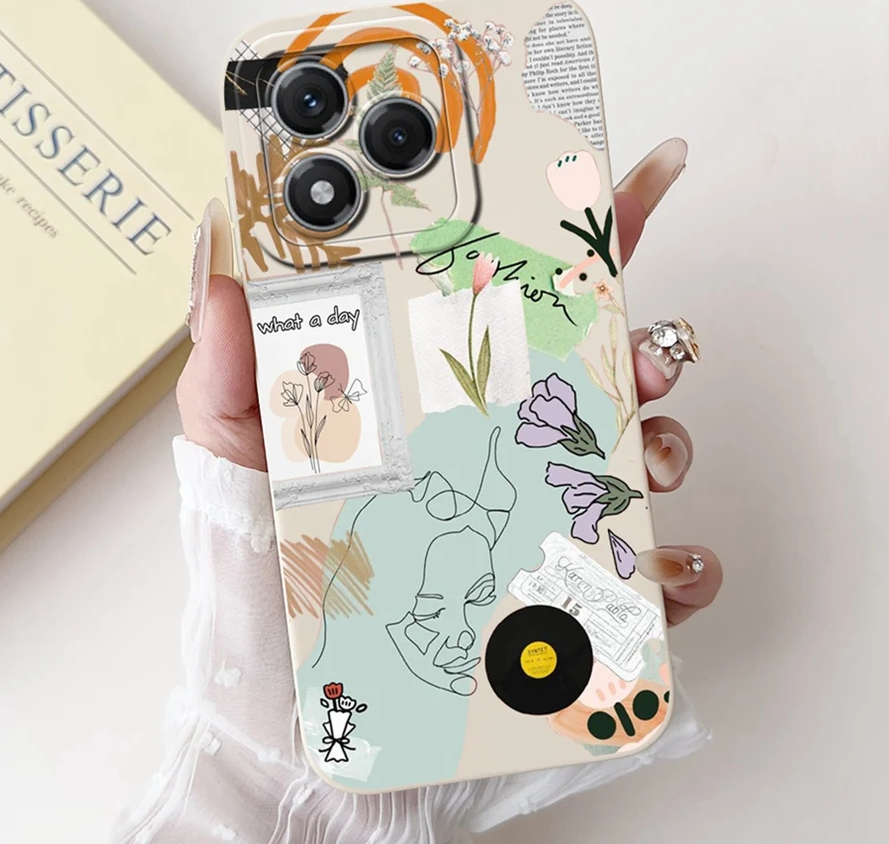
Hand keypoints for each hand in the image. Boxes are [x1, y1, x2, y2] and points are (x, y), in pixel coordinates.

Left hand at [176, 139, 721, 623]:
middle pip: (605, 369)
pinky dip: (679, 568)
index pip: (517, 301)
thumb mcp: (232, 457)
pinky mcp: (574, 603)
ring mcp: (545, 518)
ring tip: (639, 460)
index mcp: (438, 394)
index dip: (579, 238)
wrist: (286, 714)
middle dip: (646, 342)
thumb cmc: (262, 580)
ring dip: (666, 444)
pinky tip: (653, 568)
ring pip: (646, 457)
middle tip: (641, 351)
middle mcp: (503, 445)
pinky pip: (659, 579)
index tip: (633, 184)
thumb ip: (229, 366)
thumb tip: (220, 264)